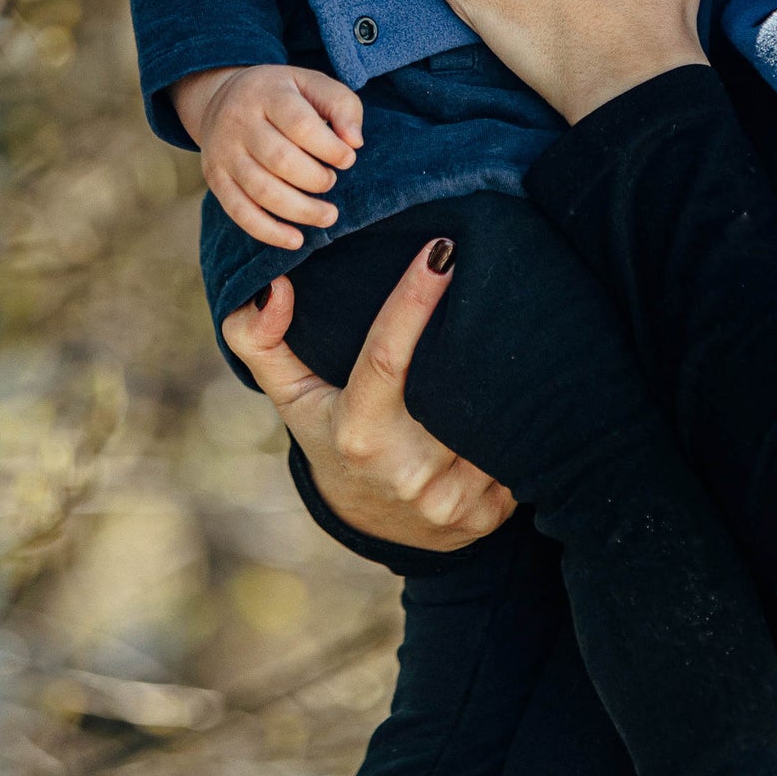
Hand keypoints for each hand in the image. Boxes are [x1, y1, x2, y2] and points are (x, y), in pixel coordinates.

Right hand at [173, 63, 362, 248]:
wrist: (222, 97)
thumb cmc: (281, 95)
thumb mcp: (312, 84)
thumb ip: (341, 106)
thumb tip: (354, 142)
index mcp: (267, 93)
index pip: (300, 125)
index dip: (329, 148)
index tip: (347, 159)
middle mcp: (239, 121)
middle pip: (280, 160)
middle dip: (316, 179)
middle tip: (331, 182)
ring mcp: (223, 152)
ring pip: (262, 190)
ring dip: (300, 210)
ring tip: (328, 215)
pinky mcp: (216, 179)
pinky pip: (240, 212)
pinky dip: (269, 232)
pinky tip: (296, 240)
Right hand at [223, 245, 515, 550]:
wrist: (374, 525)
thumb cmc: (332, 435)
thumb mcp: (291, 396)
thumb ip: (261, 339)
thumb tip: (274, 286)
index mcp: (357, 432)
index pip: (387, 356)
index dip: (414, 299)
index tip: (442, 250)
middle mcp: (405, 470)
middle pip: (456, 383)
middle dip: (479, 334)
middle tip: (494, 285)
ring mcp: (448, 497)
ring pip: (493, 417)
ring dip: (502, 380)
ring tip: (507, 345)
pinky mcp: (486, 514)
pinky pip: (515, 452)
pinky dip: (513, 425)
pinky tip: (509, 405)